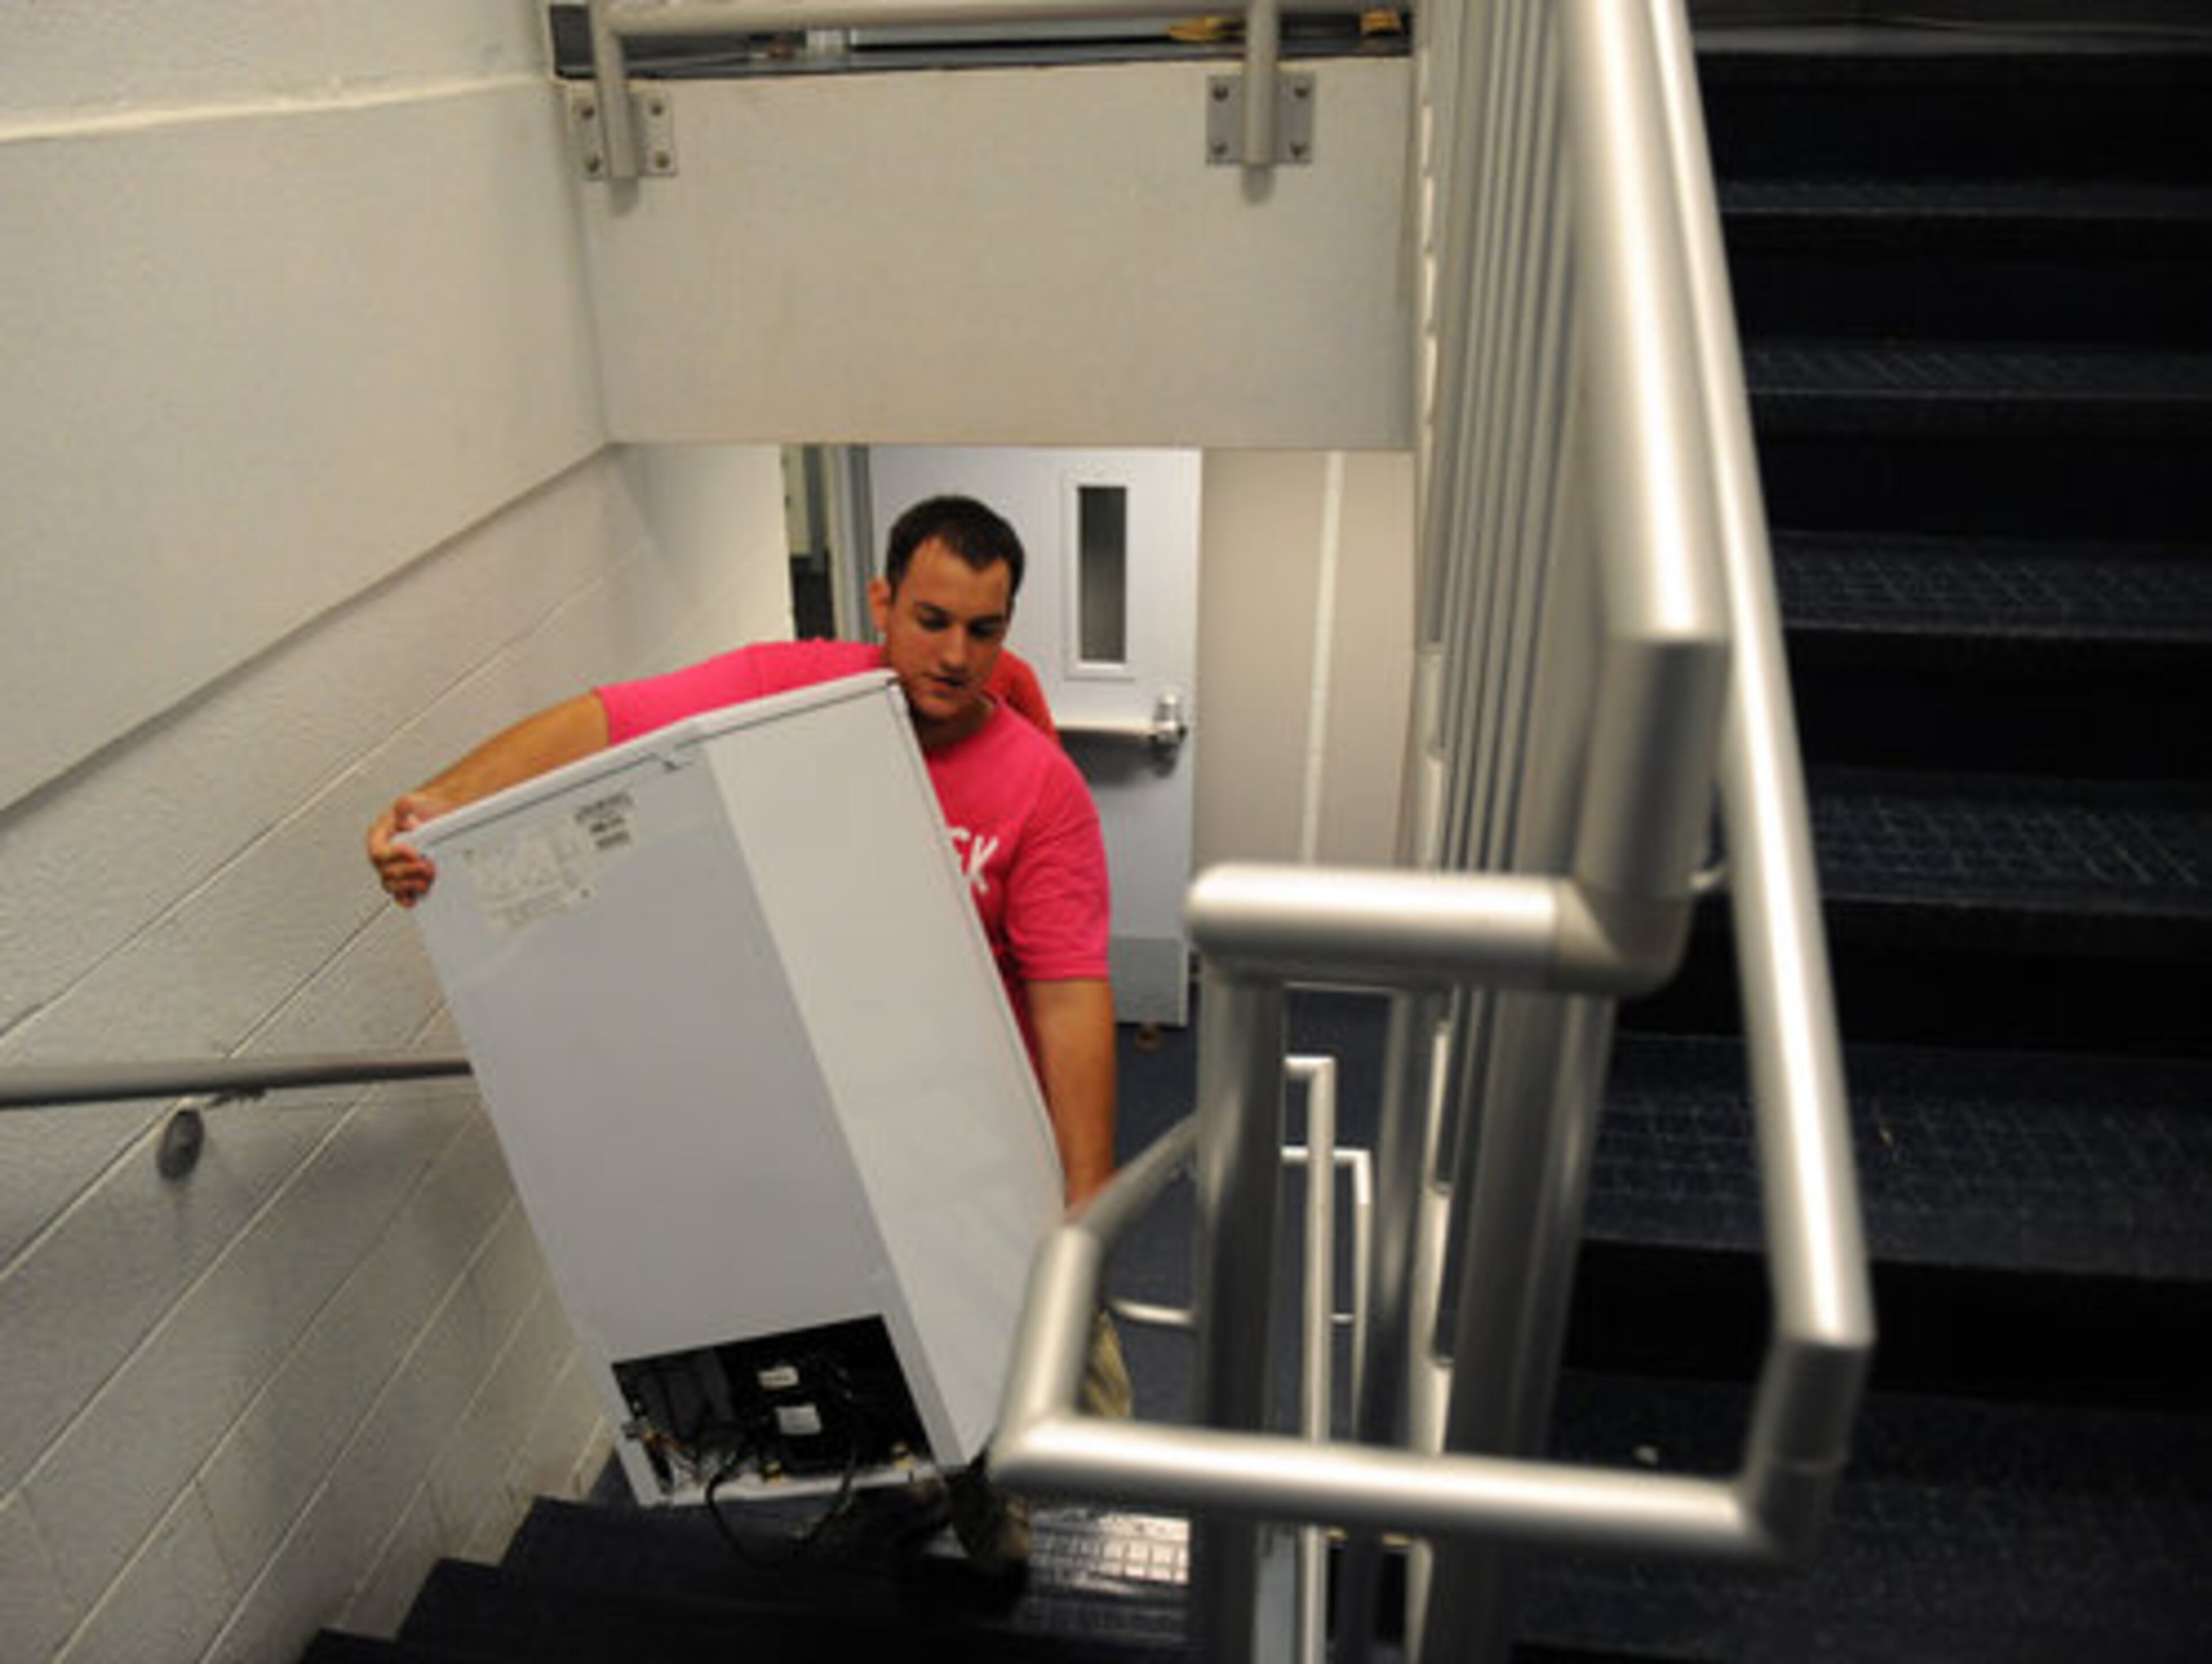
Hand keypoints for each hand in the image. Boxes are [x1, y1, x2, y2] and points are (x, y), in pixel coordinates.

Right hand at [367, 790, 450, 907]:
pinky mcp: (407, 878)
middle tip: (427, 866)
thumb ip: (405, 806)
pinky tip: (416, 898)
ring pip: (392, 885)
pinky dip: (407, 898)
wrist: (441, 815)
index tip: (414, 853)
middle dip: (408, 872)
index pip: (378, 852)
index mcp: (380, 836)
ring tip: (426, 880)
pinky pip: (401, 894)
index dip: (395, 856)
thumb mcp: (414, 801)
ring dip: (410, 885)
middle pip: (386, 872)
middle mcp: (385, 854)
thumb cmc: (425, 809)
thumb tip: (402, 817)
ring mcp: (395, 868)